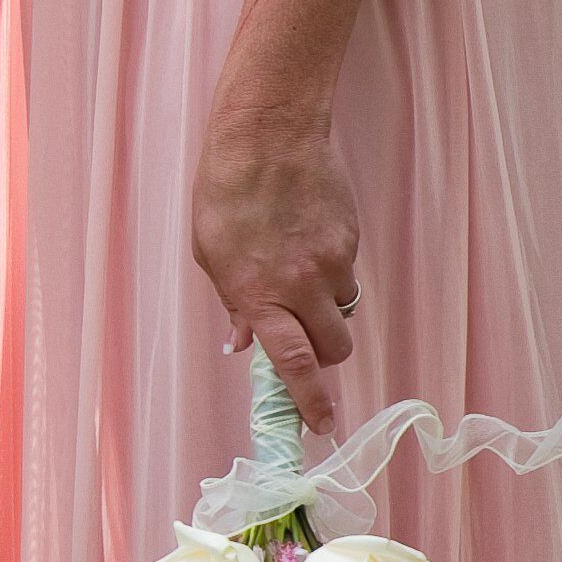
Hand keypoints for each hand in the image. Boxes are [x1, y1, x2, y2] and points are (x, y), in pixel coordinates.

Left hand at [191, 98, 359, 432]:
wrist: (268, 135)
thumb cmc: (225, 193)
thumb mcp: (211, 256)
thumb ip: (234, 304)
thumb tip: (245, 344)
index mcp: (259, 295)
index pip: (293, 363)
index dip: (309, 401)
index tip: (320, 426)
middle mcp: (302, 285)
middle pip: (333, 349)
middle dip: (324, 358)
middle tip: (305, 344)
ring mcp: (332, 262)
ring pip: (343, 313)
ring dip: (326, 314)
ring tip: (296, 279)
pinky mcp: (350, 239)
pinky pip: (346, 274)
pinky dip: (329, 274)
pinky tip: (304, 241)